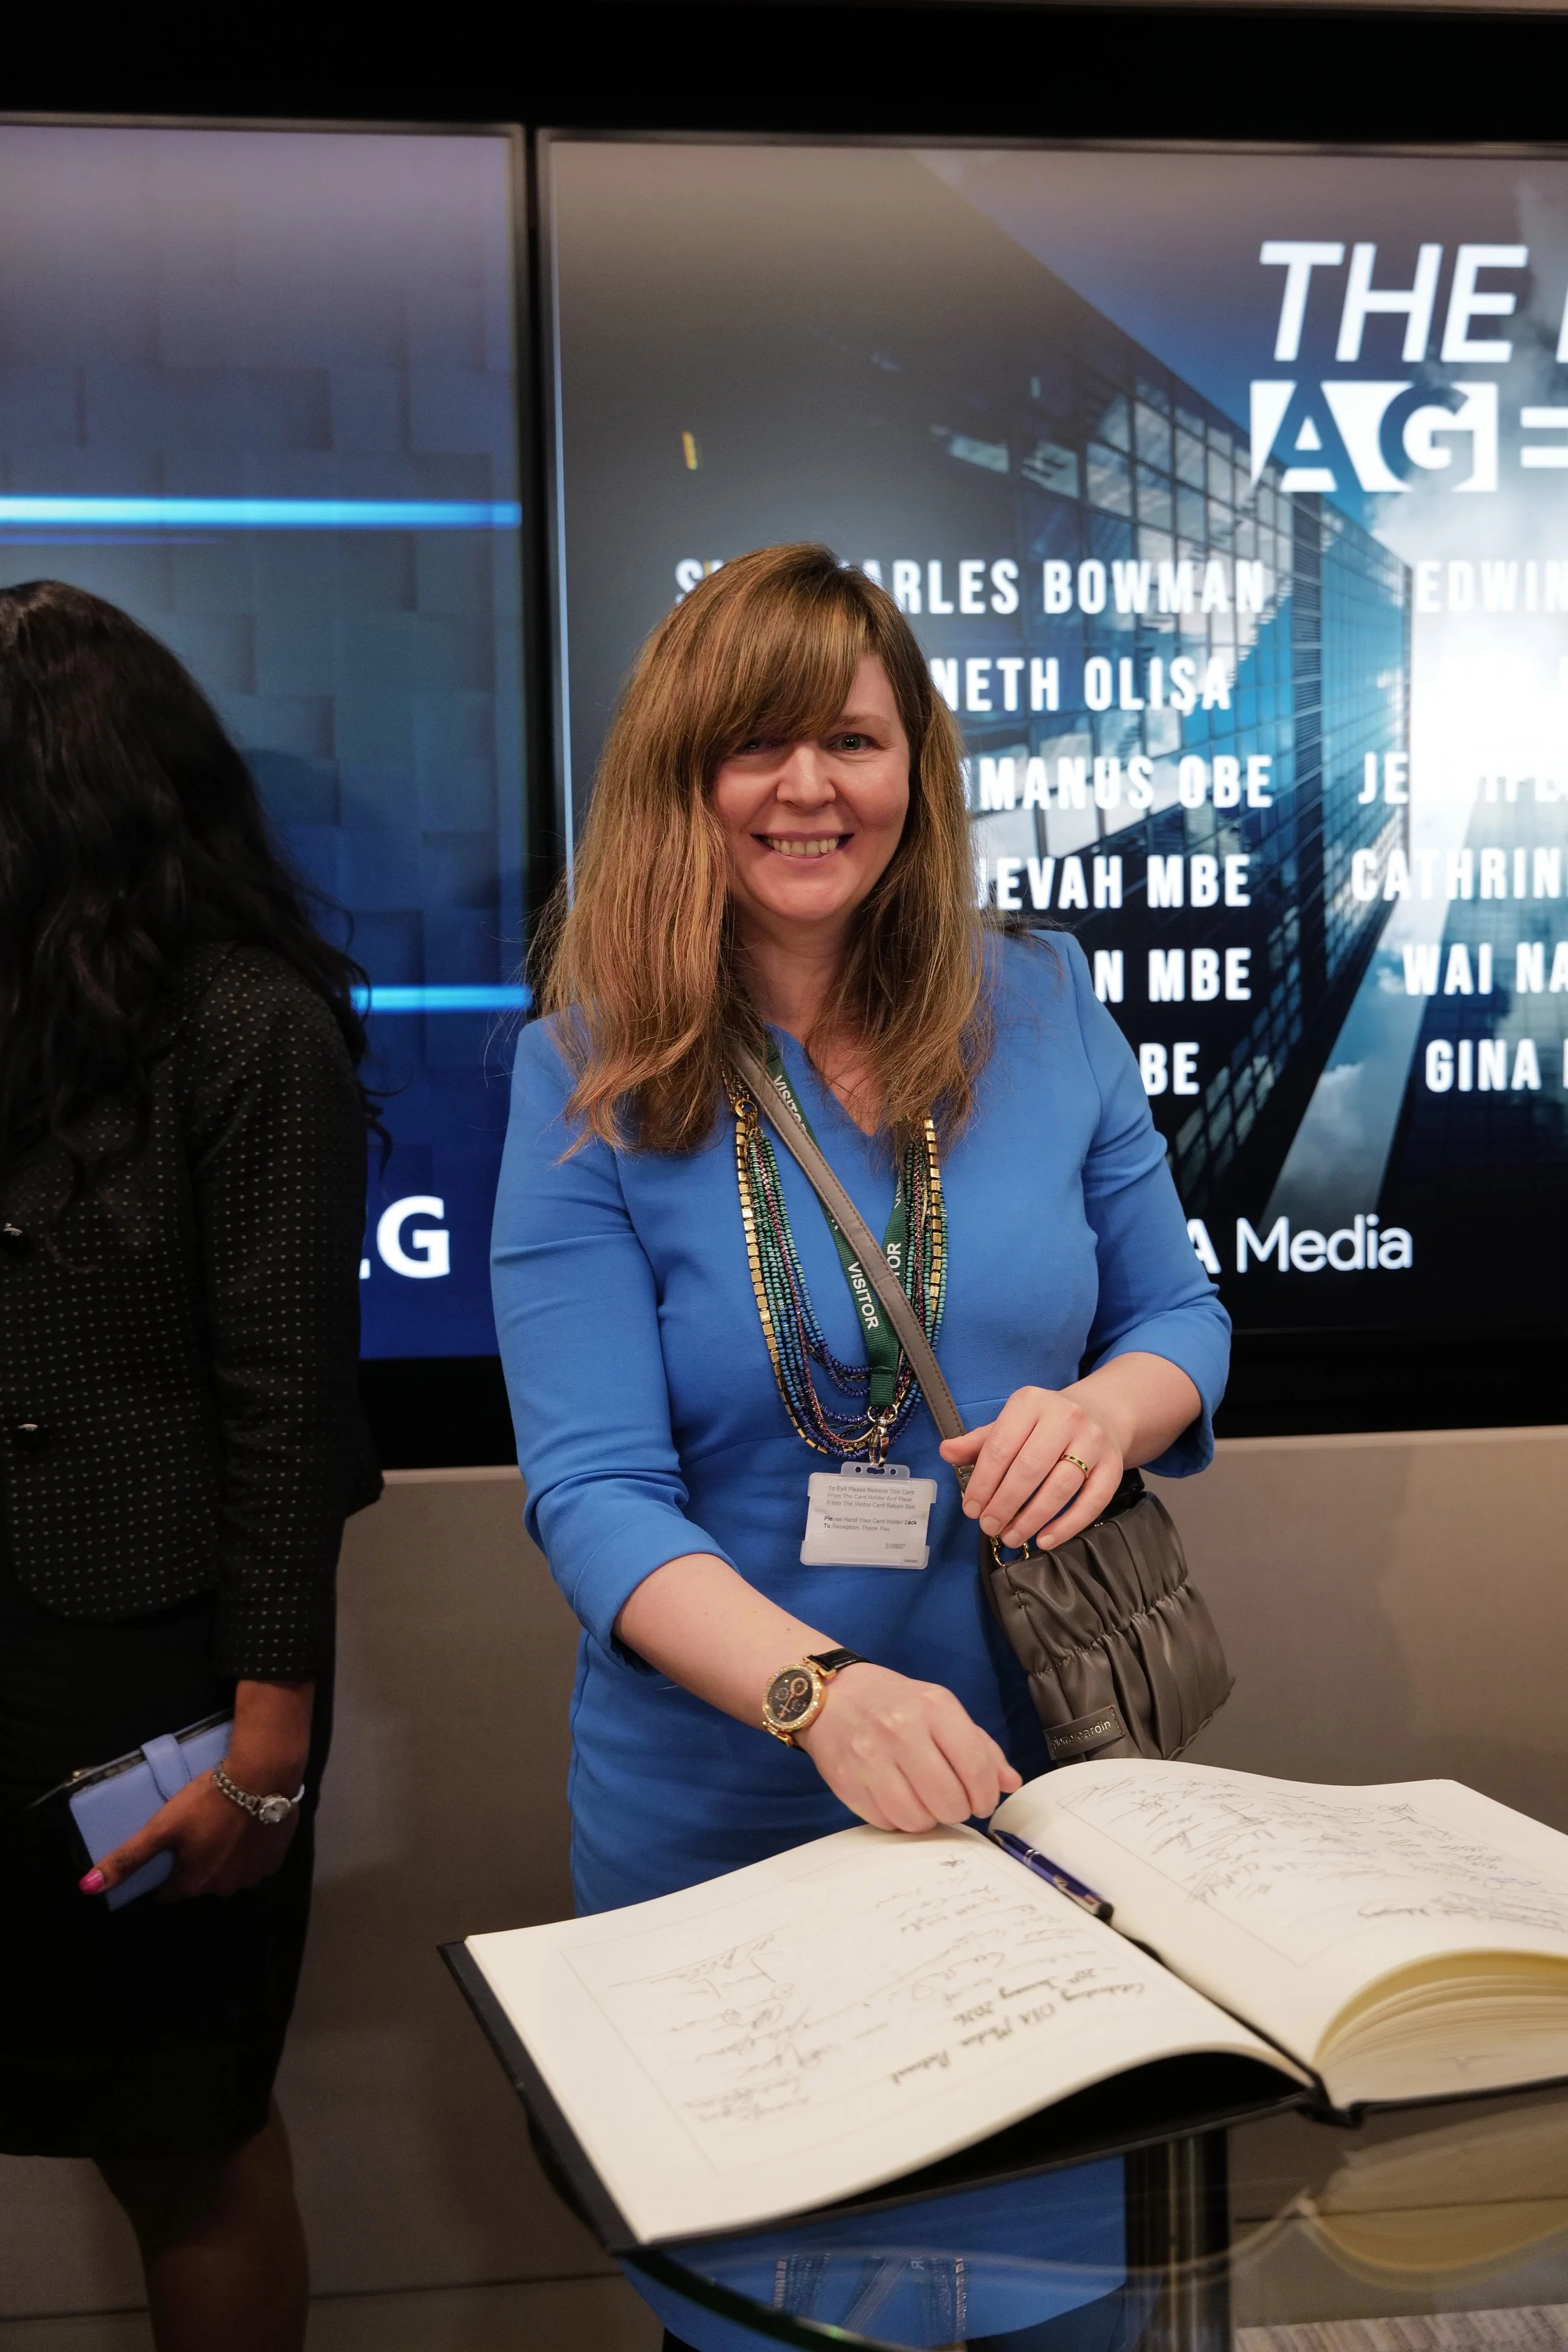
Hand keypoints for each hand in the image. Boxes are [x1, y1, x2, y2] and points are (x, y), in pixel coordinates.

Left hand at [81, 1771, 299, 1901]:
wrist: (263, 1776)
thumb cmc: (207, 1801)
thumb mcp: (161, 1827)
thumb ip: (127, 1858)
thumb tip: (87, 1889)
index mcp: (192, 1883)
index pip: (168, 1892)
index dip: (164, 1871)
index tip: (168, 1850)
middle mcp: (222, 1889)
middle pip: (199, 1883)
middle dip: (195, 1865)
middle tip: (195, 1832)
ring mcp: (251, 1877)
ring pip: (228, 1875)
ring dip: (223, 1859)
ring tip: (221, 1827)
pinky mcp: (274, 1861)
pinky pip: (254, 1865)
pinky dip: (248, 1852)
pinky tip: (245, 1829)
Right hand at [796, 1662, 1021, 1831]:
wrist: (831, 1696)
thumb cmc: (894, 1703)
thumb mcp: (941, 1709)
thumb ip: (980, 1746)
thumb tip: (1010, 1784)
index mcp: (933, 1708)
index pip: (975, 1767)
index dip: (986, 1795)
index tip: (982, 1801)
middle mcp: (901, 1731)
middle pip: (948, 1800)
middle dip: (958, 1810)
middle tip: (953, 1802)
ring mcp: (870, 1759)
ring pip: (917, 1819)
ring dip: (929, 1819)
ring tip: (926, 1802)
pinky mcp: (847, 1783)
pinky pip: (887, 1823)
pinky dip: (899, 1820)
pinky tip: (899, 1801)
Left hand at [940, 1382, 1127, 1551]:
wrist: (1101, 1414)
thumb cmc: (1044, 1425)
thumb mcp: (1010, 1424)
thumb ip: (979, 1442)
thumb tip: (946, 1452)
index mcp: (1031, 1403)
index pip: (1001, 1446)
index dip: (983, 1482)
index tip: (971, 1509)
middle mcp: (1065, 1417)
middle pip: (1030, 1468)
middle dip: (1005, 1503)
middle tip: (989, 1526)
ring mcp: (1092, 1441)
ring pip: (1060, 1486)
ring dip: (1033, 1518)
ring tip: (1012, 1537)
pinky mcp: (1113, 1466)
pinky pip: (1092, 1501)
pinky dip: (1067, 1525)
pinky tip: (1045, 1540)